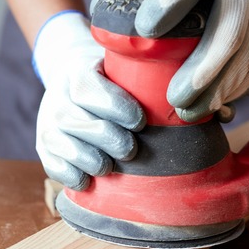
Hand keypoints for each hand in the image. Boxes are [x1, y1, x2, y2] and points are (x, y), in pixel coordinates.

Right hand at [33, 11, 144, 190]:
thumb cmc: (110, 80)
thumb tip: (204, 108)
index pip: (91, 89)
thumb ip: (150, 80)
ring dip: (92, 160)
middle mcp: (58, 97)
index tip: (139, 122)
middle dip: (110, 140)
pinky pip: (54, 166)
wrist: (69, 82)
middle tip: (130, 150)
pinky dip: (71, 175)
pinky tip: (89, 180)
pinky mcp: (44, 148)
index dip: (117, 108)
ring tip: (109, 166)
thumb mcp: (122, 69)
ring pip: (66, 146)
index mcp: (78, 73)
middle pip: (81, 122)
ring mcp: (47, 123)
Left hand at [93, 0, 248, 121]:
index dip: (168, 3)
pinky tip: (215, 104)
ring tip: (191, 111)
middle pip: (228, 34)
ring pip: (246, 61)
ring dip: (219, 91)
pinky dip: (236, 92)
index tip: (144, 30)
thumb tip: (100, 8)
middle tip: (174, 99)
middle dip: (201, 72)